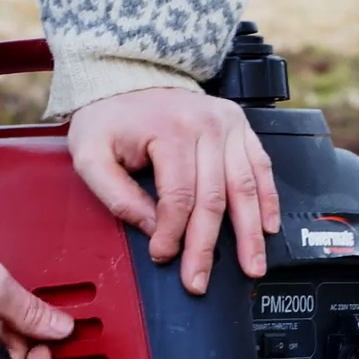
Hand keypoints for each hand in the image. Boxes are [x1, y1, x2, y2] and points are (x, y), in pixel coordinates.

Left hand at [66, 88, 281, 294]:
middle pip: (213, 199)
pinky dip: (267, 200)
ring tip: (252, 266)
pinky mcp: (240, 126)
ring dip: (249, 234)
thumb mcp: (90, 154)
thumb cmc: (110, 118)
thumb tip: (151, 229)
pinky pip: (261, 167)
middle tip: (200, 280)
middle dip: (207, 247)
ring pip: (245, 188)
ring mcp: (228, 125)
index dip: (172, 234)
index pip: (179, 197)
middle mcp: (206, 125)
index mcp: (171, 130)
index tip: (162, 255)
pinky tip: (268, 228)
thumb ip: (115, 195)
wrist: (128, 77)